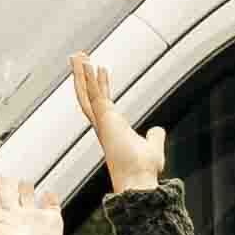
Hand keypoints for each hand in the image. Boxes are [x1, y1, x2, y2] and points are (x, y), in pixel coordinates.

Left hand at [0, 168, 65, 234]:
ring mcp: (31, 218)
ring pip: (28, 199)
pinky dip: (51, 198)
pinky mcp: (49, 218)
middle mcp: (14, 219)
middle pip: (7, 198)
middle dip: (4, 187)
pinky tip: (48, 194)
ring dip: (26, 190)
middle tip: (0, 178)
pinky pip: (51, 205)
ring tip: (24, 182)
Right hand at [69, 56, 164, 199]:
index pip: (103, 103)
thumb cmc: (143, 171)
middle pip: (88, 96)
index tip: (101, 69)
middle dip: (82, 77)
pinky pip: (93, 93)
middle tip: (78, 58)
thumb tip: (157, 130)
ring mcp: (102, 121)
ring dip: (80, 74)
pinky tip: (85, 63)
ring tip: (77, 55)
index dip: (101, 85)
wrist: (138, 180)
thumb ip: (154, 137)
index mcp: (112, 130)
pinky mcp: (104, 118)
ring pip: (86, 93)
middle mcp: (103, 125)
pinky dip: (87, 77)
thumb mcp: (153, 147)